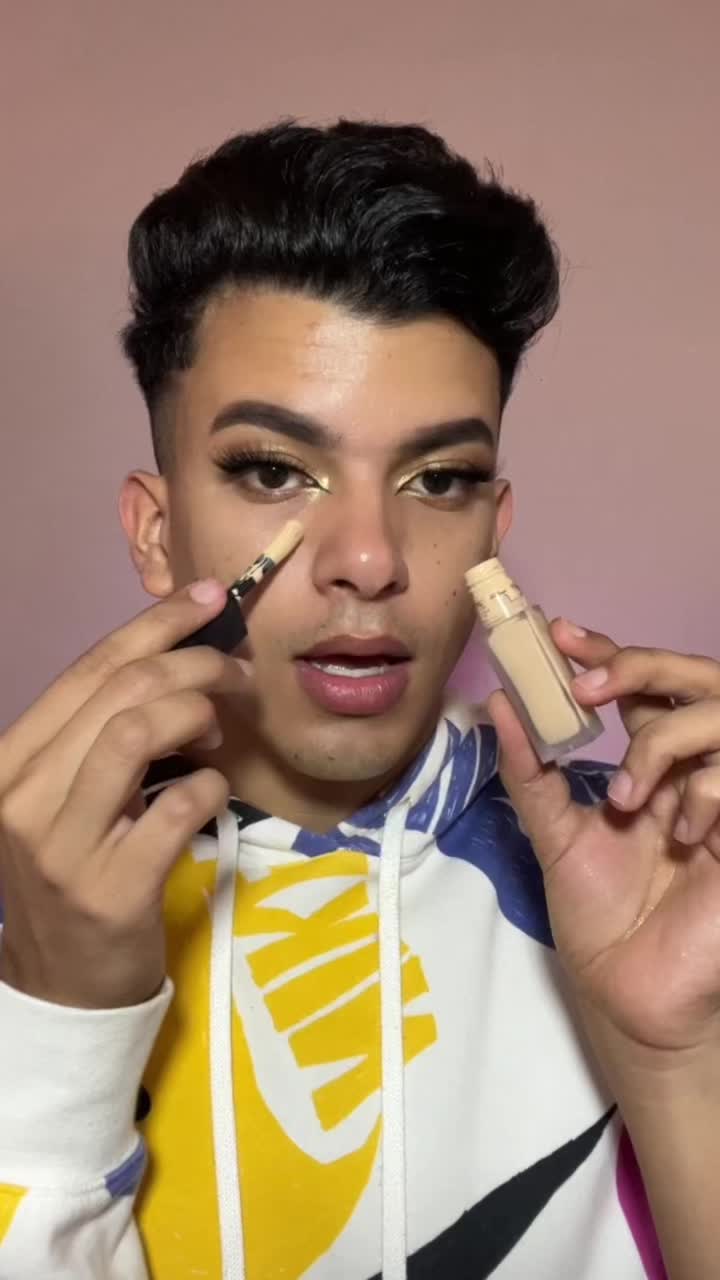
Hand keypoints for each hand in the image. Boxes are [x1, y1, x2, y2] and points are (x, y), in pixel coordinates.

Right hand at [0, 579, 244, 1008]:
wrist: (64, 986)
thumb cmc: (76, 874)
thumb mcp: (69, 797)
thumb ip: (102, 734)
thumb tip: (180, 660)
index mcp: (10, 762)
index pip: (88, 671)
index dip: (155, 625)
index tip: (210, 599)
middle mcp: (22, 797)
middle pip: (118, 693)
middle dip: (193, 664)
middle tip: (239, 672)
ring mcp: (61, 848)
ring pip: (135, 735)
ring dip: (198, 715)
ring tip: (223, 729)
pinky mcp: (110, 891)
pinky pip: (175, 809)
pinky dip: (209, 788)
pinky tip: (213, 792)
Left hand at [487, 619, 719, 1068]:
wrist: (633, 1002)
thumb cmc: (602, 924)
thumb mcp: (556, 838)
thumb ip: (532, 773)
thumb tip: (497, 704)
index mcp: (654, 766)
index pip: (642, 687)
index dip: (607, 652)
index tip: (558, 634)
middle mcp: (695, 771)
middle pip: (694, 679)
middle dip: (640, 665)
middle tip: (589, 682)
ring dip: (665, 740)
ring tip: (626, 797)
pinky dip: (707, 793)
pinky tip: (681, 836)